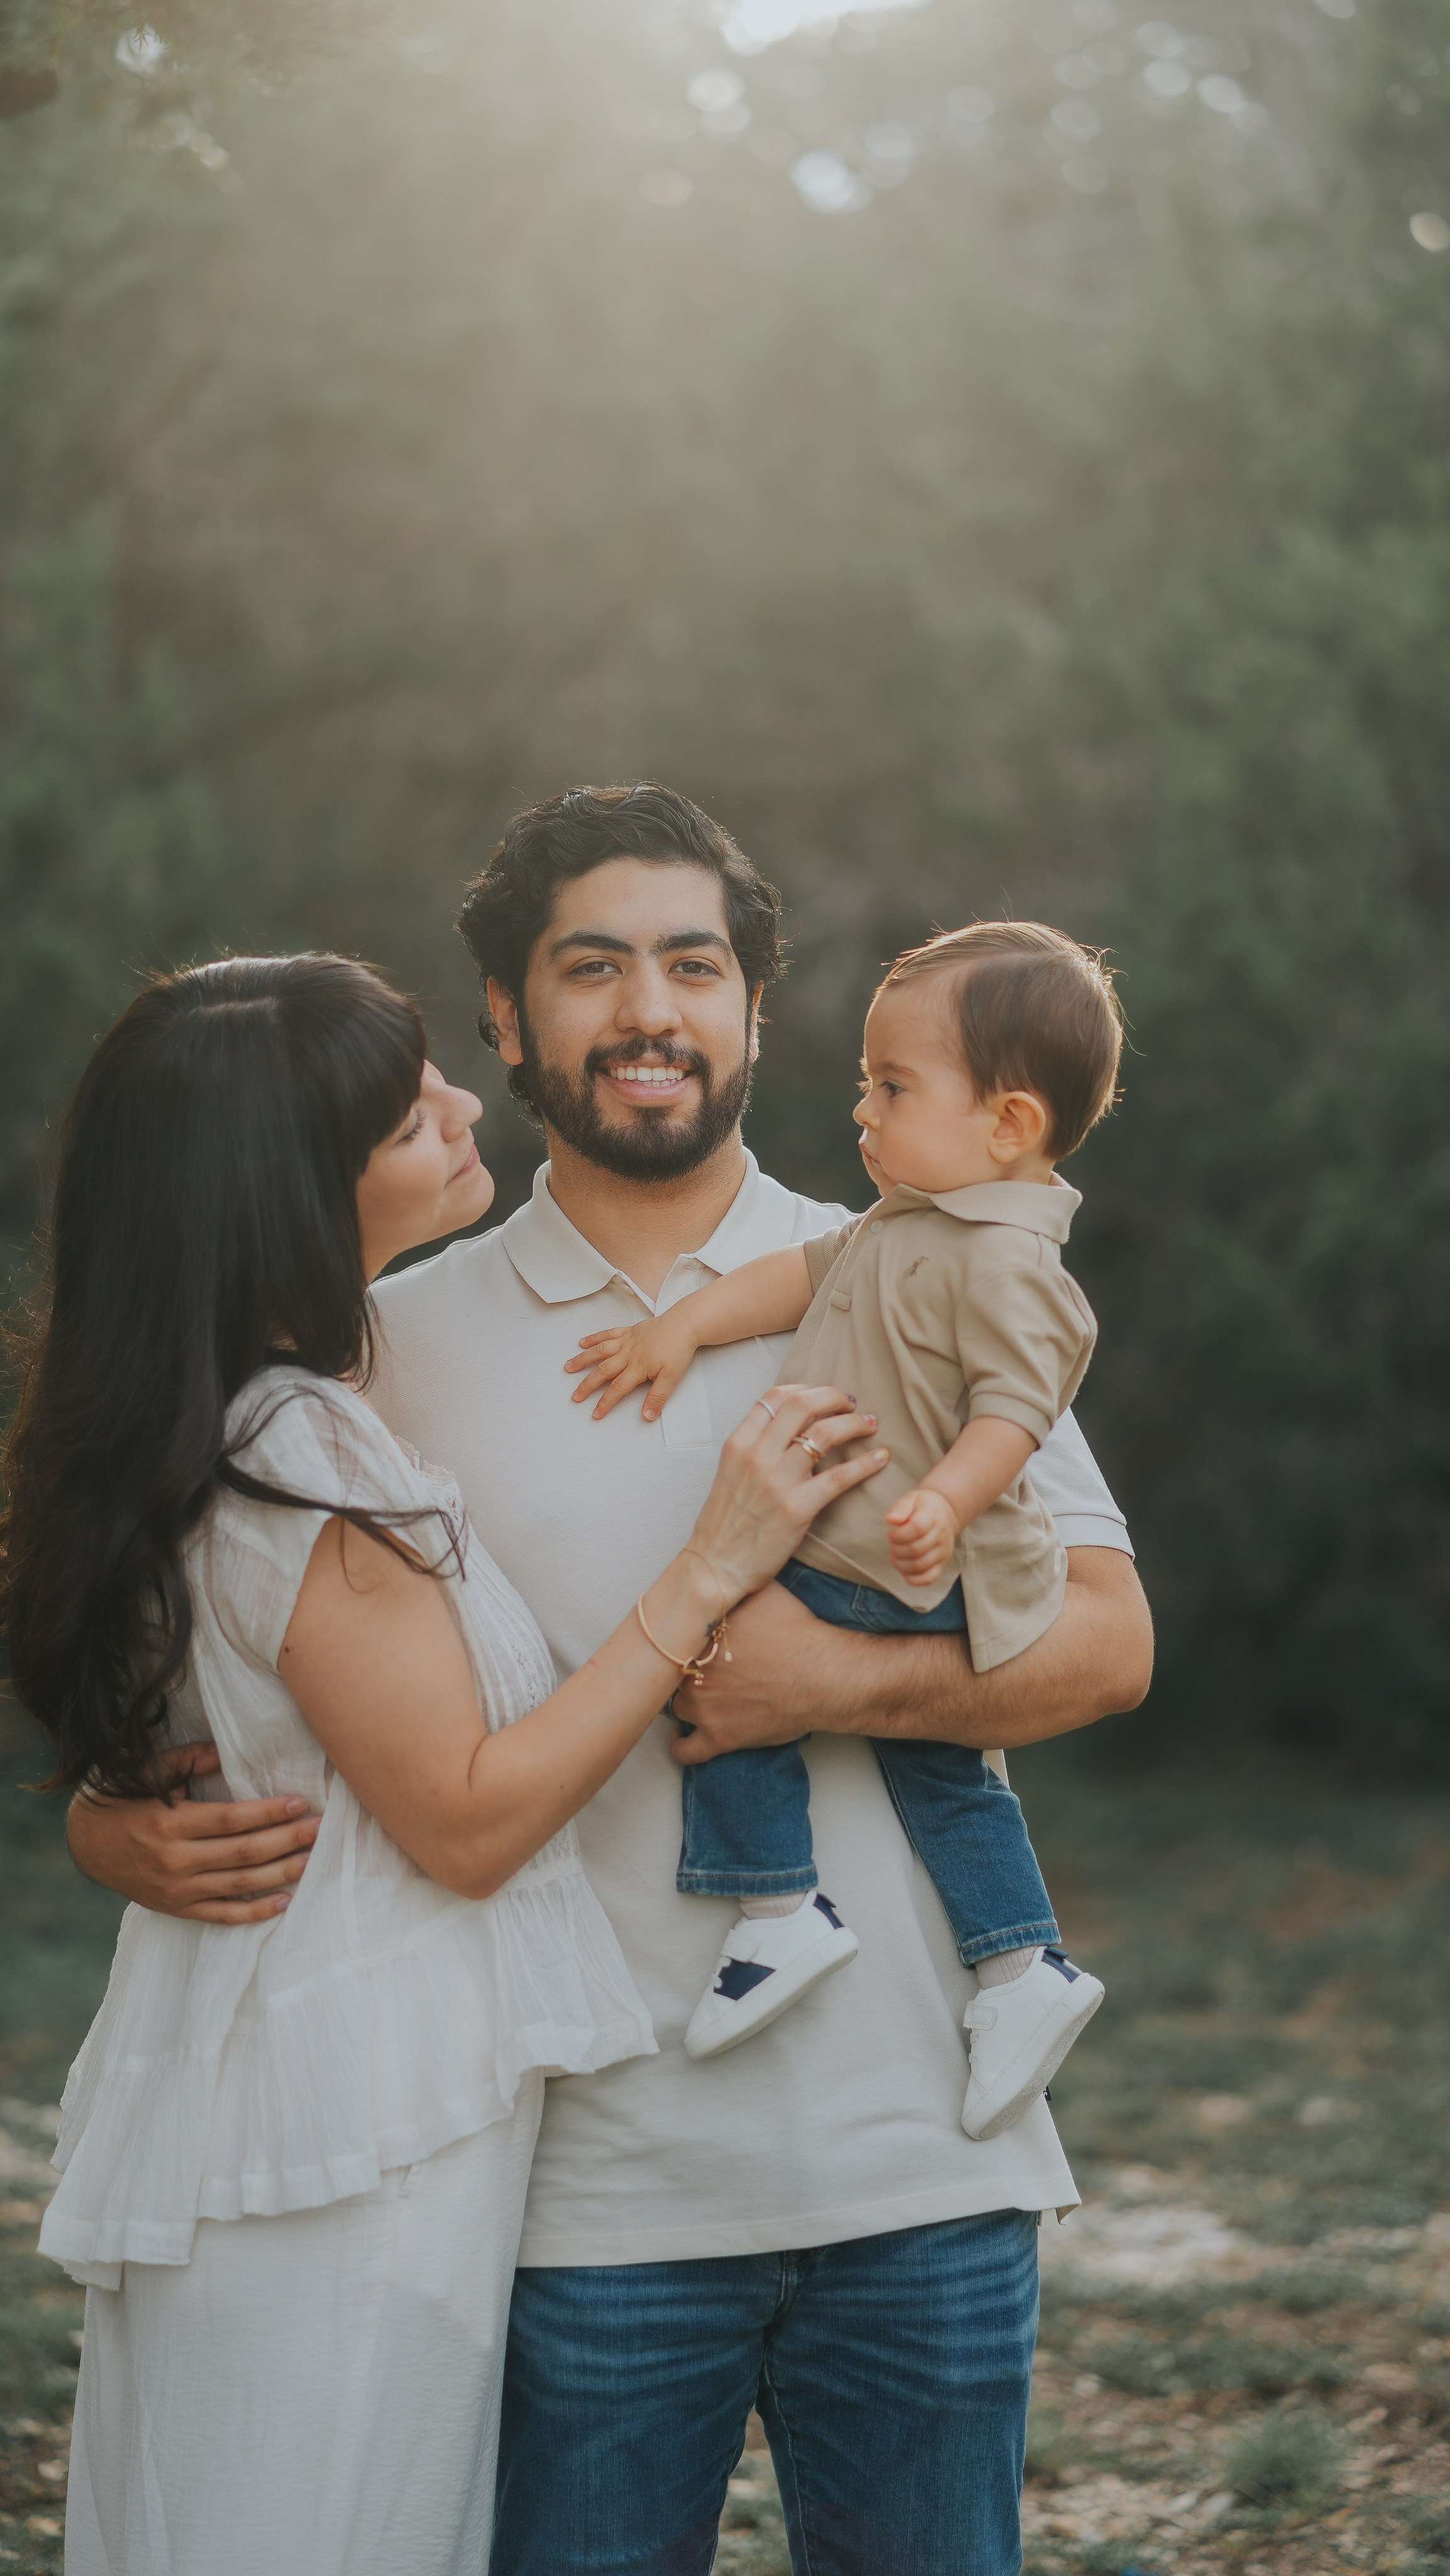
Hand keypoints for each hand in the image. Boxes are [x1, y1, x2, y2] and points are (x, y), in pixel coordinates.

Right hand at [67, 1741, 319, 1921]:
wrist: (83, 1846)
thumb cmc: (119, 1800)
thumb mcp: (145, 1772)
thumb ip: (187, 1760)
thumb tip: (226, 1752)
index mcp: (169, 1823)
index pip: (231, 1820)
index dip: (268, 1812)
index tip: (299, 1803)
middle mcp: (175, 1860)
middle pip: (243, 1853)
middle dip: (286, 1840)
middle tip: (320, 1829)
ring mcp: (176, 1889)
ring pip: (239, 1885)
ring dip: (280, 1873)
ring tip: (312, 1860)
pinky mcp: (176, 1908)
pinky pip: (220, 1914)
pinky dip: (253, 1912)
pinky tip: (283, 1901)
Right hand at [565, 1311, 698, 1421]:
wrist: (684, 1325)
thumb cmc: (678, 1350)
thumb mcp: (672, 1378)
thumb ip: (657, 1397)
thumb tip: (647, 1416)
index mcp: (637, 1367)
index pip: (617, 1389)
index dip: (605, 1402)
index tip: (595, 1413)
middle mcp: (627, 1354)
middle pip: (602, 1371)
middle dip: (587, 1385)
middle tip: (575, 1396)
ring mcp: (626, 1341)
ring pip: (599, 1351)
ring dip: (582, 1360)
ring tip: (568, 1367)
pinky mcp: (628, 1331)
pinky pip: (607, 1334)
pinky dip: (593, 1337)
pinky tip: (582, 1342)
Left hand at [669, 1581, 836, 1759]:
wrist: (823, 1675)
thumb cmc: (799, 1632)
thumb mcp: (765, 1591)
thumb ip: (737, 1583)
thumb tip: (725, 1571)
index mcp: (701, 1637)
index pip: (674, 1637)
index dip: (679, 1640)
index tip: (686, 1640)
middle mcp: (695, 1672)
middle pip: (670, 1672)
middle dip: (680, 1670)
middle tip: (694, 1667)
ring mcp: (704, 1707)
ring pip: (674, 1707)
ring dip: (681, 1702)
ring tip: (693, 1696)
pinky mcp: (720, 1737)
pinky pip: (686, 1750)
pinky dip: (680, 1746)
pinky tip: (680, 1737)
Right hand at [685, 1384, 885, 1606]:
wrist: (715, 1565)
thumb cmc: (724, 1523)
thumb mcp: (730, 1473)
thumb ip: (756, 1447)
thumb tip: (792, 1429)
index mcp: (738, 1443)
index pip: (776, 1396)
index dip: (808, 1388)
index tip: (825, 1395)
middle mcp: (757, 1456)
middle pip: (804, 1405)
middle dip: (836, 1397)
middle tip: (853, 1404)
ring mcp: (777, 1481)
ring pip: (825, 1433)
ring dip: (854, 1423)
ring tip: (869, 1425)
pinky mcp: (798, 1508)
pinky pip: (840, 1476)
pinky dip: (865, 1463)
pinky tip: (880, 1458)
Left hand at [885, 1485, 958, 1588]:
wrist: (945, 1514)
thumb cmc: (922, 1507)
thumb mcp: (911, 1498)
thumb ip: (900, 1507)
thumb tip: (891, 1519)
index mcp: (933, 1516)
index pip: (917, 1528)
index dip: (898, 1535)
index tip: (890, 1533)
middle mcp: (941, 1535)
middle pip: (916, 1549)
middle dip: (896, 1549)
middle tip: (892, 1544)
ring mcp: (943, 1551)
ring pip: (920, 1566)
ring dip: (900, 1564)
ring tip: (895, 1554)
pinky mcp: (942, 1564)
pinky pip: (928, 1579)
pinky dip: (912, 1578)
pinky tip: (904, 1568)